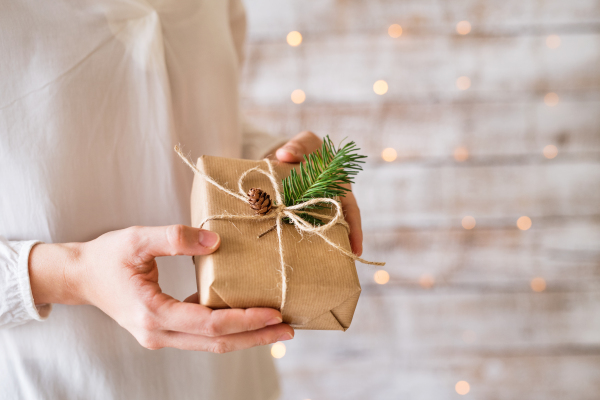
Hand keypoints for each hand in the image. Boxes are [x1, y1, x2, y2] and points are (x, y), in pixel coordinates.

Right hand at [29, 225, 293, 351]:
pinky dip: (227, 329)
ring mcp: (161, 336)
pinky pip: (201, 335)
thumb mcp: (137, 238)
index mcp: (152, 313)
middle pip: (216, 342)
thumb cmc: (107, 257)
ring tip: (276, 327)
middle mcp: (158, 333)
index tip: (274, 313)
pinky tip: (246, 318)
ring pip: (211, 343)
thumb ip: (175, 237)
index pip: (209, 323)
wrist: (81, 276)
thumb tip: (215, 241)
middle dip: (255, 337)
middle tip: (288, 328)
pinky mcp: (164, 331)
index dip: (244, 320)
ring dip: (245, 336)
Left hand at [274, 131, 363, 255]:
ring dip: (316, 245)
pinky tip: (290, 253)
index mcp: (339, 186)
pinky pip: (298, 228)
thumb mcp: (304, 144)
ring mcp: (314, 209)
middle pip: (335, 225)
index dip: (354, 229)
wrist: (288, 154)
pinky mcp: (297, 214)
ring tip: (315, 266)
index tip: (355, 248)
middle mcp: (330, 201)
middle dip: (336, 244)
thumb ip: (297, 147)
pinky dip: (295, 239)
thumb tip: (284, 154)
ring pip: (317, 229)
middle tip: (334, 264)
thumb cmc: (304, 149)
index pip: (350, 210)